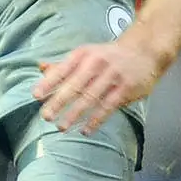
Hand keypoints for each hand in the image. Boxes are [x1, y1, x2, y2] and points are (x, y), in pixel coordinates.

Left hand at [33, 34, 168, 134]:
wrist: (145, 51)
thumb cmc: (110, 56)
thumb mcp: (87, 54)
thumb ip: (64, 64)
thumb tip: (40, 68)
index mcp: (83, 54)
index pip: (62, 69)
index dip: (48, 82)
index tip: (35, 96)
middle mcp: (97, 63)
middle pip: (74, 85)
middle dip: (58, 102)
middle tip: (46, 116)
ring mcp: (112, 75)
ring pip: (90, 97)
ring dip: (74, 114)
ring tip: (61, 127)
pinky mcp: (126, 88)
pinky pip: (108, 106)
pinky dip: (96, 119)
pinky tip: (85, 129)